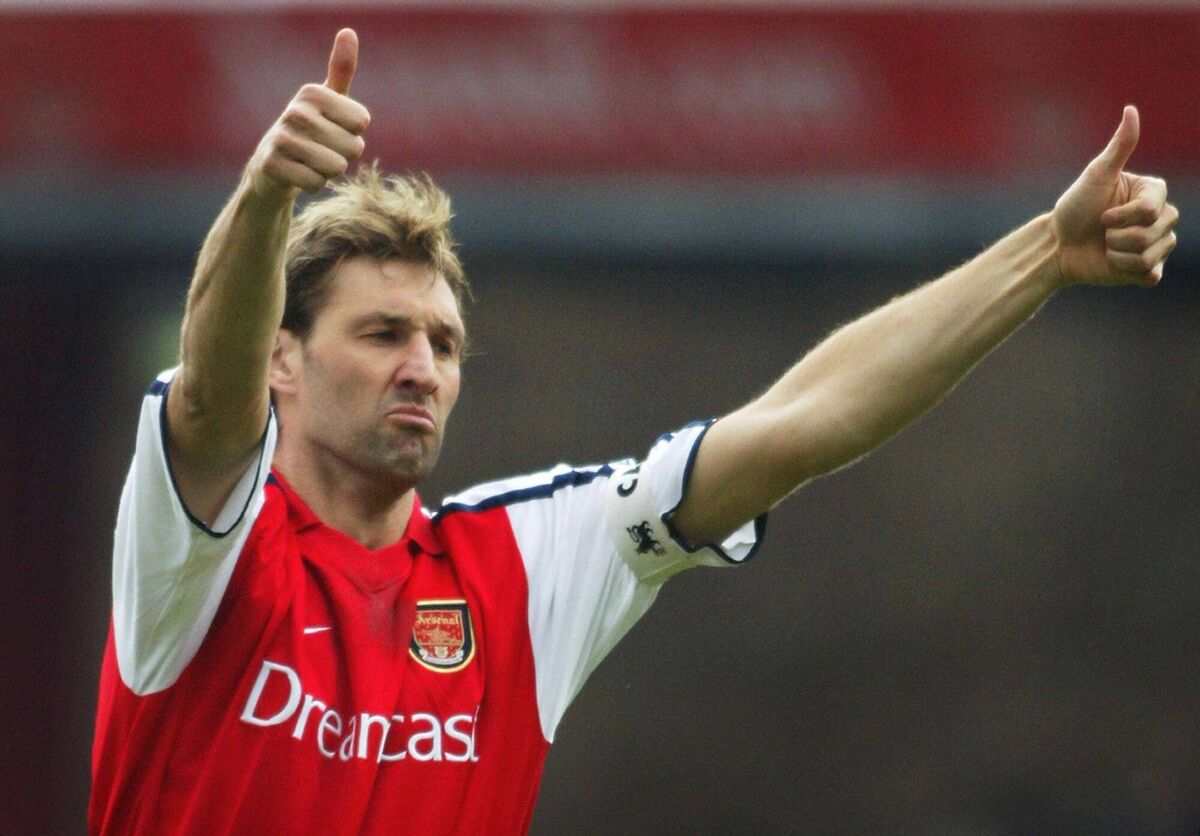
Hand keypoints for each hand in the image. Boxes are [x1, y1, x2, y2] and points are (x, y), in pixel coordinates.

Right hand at [245, 28, 370, 203]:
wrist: (271, 166)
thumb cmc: (310, 130)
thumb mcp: (328, 100)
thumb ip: (341, 69)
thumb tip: (348, 31)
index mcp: (312, 92)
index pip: (362, 122)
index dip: (354, 133)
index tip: (334, 128)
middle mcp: (295, 111)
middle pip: (353, 147)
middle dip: (343, 155)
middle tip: (322, 149)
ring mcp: (281, 138)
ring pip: (336, 167)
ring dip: (329, 172)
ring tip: (312, 161)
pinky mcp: (272, 165)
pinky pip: (316, 183)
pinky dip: (313, 184)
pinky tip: (299, 174)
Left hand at [1052, 106, 1178, 287]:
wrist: (1058, 245)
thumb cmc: (1075, 207)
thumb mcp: (1096, 175)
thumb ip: (1119, 146)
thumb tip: (1131, 109)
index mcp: (1154, 192)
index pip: (1151, 210)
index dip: (1121, 217)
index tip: (1101, 214)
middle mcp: (1161, 217)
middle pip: (1154, 234)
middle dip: (1118, 236)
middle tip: (1102, 231)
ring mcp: (1157, 244)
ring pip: (1151, 255)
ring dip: (1118, 254)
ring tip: (1105, 246)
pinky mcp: (1148, 269)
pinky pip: (1150, 275)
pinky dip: (1127, 271)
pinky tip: (1114, 263)